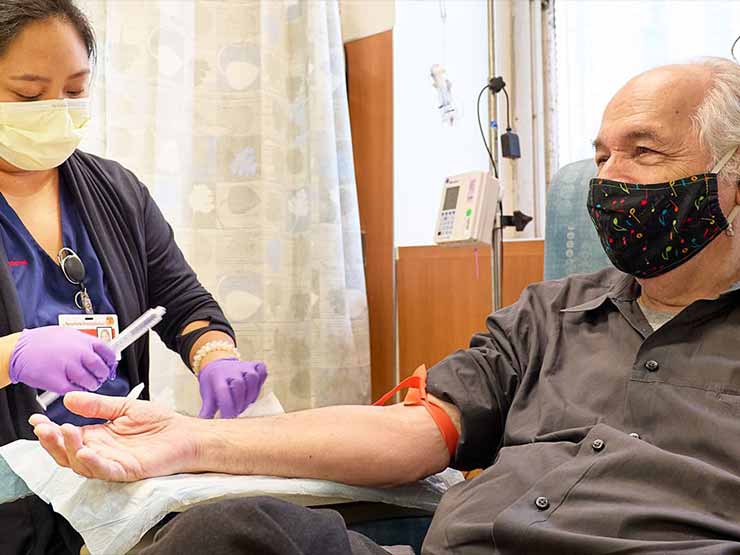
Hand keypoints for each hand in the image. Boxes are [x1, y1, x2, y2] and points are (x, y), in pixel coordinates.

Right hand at [10, 327, 116, 392]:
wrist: (19, 350)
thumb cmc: (41, 341)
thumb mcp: (68, 334)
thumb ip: (84, 343)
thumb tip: (98, 351)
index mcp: (84, 340)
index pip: (107, 353)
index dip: (110, 362)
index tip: (109, 367)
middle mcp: (79, 353)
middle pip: (101, 369)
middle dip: (101, 376)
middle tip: (98, 378)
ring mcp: (69, 367)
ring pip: (90, 383)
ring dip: (90, 386)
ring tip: (84, 384)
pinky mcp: (58, 381)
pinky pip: (75, 391)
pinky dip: (76, 392)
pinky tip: (72, 387)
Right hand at [29, 392, 198, 481]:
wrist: (186, 434)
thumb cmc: (160, 423)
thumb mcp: (123, 407)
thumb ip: (97, 405)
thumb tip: (68, 399)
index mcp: (98, 437)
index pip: (68, 437)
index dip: (50, 431)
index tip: (36, 420)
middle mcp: (102, 452)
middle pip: (68, 454)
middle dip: (53, 442)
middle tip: (44, 428)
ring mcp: (113, 463)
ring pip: (81, 464)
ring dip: (69, 449)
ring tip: (65, 431)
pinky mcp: (127, 470)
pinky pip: (105, 471)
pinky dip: (93, 463)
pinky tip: (84, 452)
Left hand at [197, 358, 266, 418]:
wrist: (217, 364)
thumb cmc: (213, 383)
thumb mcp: (207, 395)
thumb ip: (207, 412)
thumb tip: (200, 428)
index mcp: (217, 378)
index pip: (223, 393)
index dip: (228, 408)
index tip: (229, 419)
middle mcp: (231, 370)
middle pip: (239, 385)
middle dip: (239, 402)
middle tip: (236, 411)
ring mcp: (244, 366)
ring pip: (252, 378)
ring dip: (251, 394)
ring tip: (245, 402)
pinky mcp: (255, 365)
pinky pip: (262, 370)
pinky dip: (261, 379)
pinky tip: (254, 388)